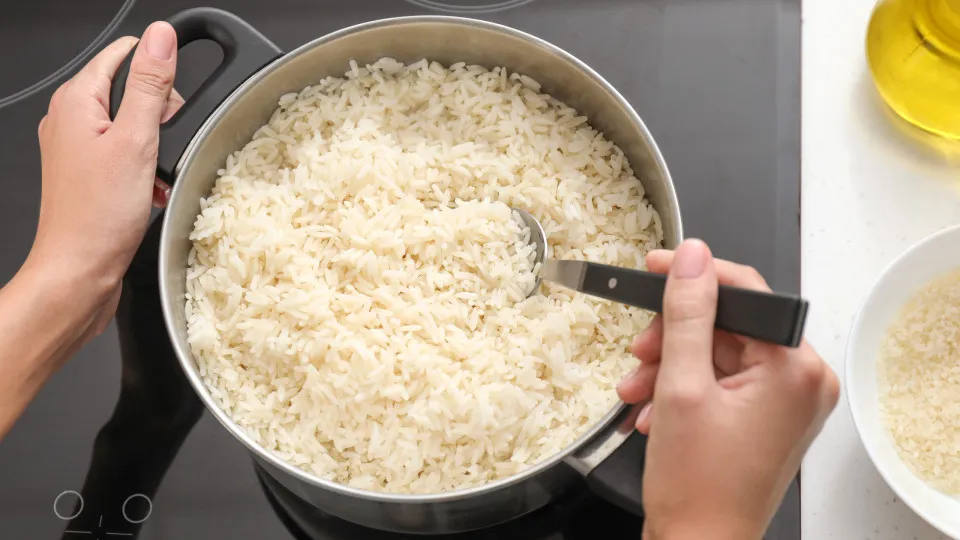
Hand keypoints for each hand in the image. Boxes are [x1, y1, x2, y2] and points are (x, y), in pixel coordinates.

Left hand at [30, 22, 180, 336]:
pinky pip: (126, 154)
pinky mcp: (88, 175)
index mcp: (76, 101)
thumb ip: (150, 84)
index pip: (123, 54)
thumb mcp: (136, 140)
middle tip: (164, 144)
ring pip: (132, 125)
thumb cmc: (99, 215)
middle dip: (160, 114)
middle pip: (130, 89)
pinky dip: (146, 168)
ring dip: (156, 146)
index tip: (176, 96)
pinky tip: (151, 190)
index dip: (157, 70)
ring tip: (157, 173)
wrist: (79, 272)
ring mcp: (77, 148)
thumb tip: (161, 36)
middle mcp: (70, 120)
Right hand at [617, 240, 838, 539]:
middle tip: (639, 352)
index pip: (748, 291)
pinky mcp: (768, 416)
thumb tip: (692, 258)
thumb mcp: (681, 386)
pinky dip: (684, 387)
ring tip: (637, 390)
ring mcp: (787, 402)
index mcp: (797, 369)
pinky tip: (655, 409)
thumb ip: (686, 314)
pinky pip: (722, 379)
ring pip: (719, 353)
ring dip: (670, 366)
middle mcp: (803, 382)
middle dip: (673, 338)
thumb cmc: (699, 488)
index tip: (656, 267)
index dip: (694, 276)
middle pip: (728, 325)